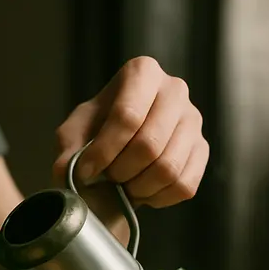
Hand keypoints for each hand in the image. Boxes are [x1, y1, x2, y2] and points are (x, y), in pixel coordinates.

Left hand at [53, 56, 208, 208]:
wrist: (119, 147)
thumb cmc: (97, 132)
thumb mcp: (74, 134)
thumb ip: (68, 149)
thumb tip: (66, 170)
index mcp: (142, 72)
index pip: (127, 116)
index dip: (104, 151)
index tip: (86, 170)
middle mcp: (175, 89)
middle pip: (149, 144)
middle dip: (120, 171)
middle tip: (108, 176)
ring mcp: (193, 120)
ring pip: (168, 168)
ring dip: (138, 187)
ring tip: (124, 183)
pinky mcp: (202, 149)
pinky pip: (183, 185)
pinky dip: (157, 197)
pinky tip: (143, 190)